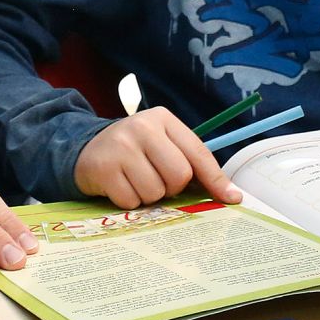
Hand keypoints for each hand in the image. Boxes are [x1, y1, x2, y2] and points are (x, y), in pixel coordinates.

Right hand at [74, 108, 243, 208]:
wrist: (87, 149)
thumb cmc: (135, 151)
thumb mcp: (164, 146)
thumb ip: (194, 166)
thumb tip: (231, 195)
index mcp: (162, 119)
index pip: (198, 152)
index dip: (215, 179)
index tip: (231, 199)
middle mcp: (141, 127)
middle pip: (178, 175)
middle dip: (171, 187)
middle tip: (156, 179)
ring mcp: (120, 146)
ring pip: (155, 192)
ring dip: (148, 196)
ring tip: (135, 181)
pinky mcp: (102, 167)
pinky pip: (131, 201)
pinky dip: (128, 201)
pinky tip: (120, 185)